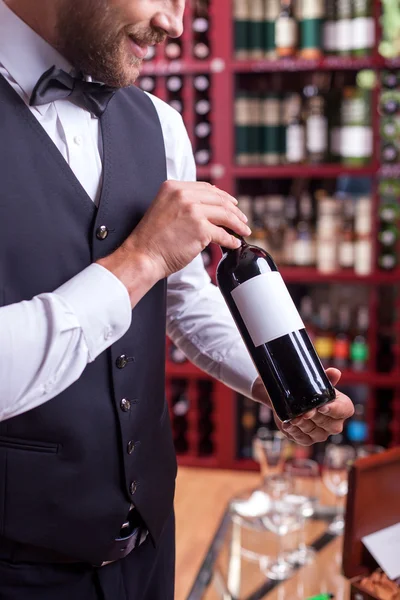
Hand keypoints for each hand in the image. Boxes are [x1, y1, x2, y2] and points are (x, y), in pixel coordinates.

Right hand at [123, 180, 249, 280]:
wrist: (143, 256)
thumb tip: (207, 209)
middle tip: (242, 219)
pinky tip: (234, 244)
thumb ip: (182, 204)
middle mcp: (183, 195)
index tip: (232, 204)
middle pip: (219, 199)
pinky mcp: (200, 229)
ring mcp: (193, 211)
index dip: (222, 196)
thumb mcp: (163, 209)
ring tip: (244, 231)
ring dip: (237, 224)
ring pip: (225, 215)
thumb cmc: (151, 239)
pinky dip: (231, 240)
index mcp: (173, 187)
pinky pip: (222, 234)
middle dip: (234, 210)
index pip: (206, 188)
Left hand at [252, 368, 353, 445]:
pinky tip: (287, 425)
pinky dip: (294, 432)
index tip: (322, 406)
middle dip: (316, 417)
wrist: (290, 398)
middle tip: (304, 412)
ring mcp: (322, 433)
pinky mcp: (308, 440)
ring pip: (317, 433)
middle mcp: (334, 423)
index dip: (335, 410)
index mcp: (341, 406)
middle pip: (330, 425)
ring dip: (303, 425)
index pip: (345, 410)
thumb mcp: (315, 382)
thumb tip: (334, 372)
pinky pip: (304, 440)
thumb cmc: (308, 390)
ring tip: (293, 418)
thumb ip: (325, 378)